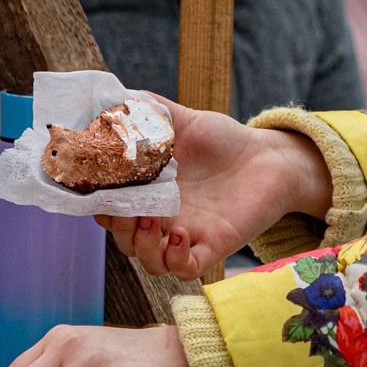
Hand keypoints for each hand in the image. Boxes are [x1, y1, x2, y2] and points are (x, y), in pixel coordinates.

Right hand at [98, 99, 329, 279]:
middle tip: (127, 207)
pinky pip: (185, 269)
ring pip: (150, 261)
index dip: (98, 203)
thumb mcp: (181, 120)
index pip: (109, 209)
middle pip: (124, 239)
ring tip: (150, 220)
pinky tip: (180, 233)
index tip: (98, 186)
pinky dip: (176, 258)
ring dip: (142, 245)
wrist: (268, 156)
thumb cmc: (222, 140)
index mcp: (148, 192)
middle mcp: (162, 218)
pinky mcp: (212, 247)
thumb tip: (113, 97)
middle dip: (119, 228)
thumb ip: (147, 110)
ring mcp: (186, 236)